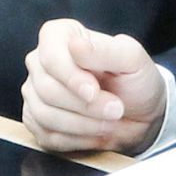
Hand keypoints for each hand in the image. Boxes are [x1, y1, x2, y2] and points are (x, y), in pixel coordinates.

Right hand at [21, 19, 165, 154]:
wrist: (140, 115)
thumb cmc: (135, 81)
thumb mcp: (132, 59)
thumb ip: (106, 50)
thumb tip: (75, 45)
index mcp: (59, 36)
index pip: (50, 56)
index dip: (70, 77)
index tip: (94, 92)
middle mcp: (41, 62)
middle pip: (47, 88)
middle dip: (85, 106)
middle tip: (115, 110)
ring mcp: (35, 92)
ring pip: (44, 114)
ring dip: (82, 124)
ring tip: (110, 122)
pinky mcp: (36, 121)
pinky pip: (46, 136)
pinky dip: (76, 139)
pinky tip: (95, 132)